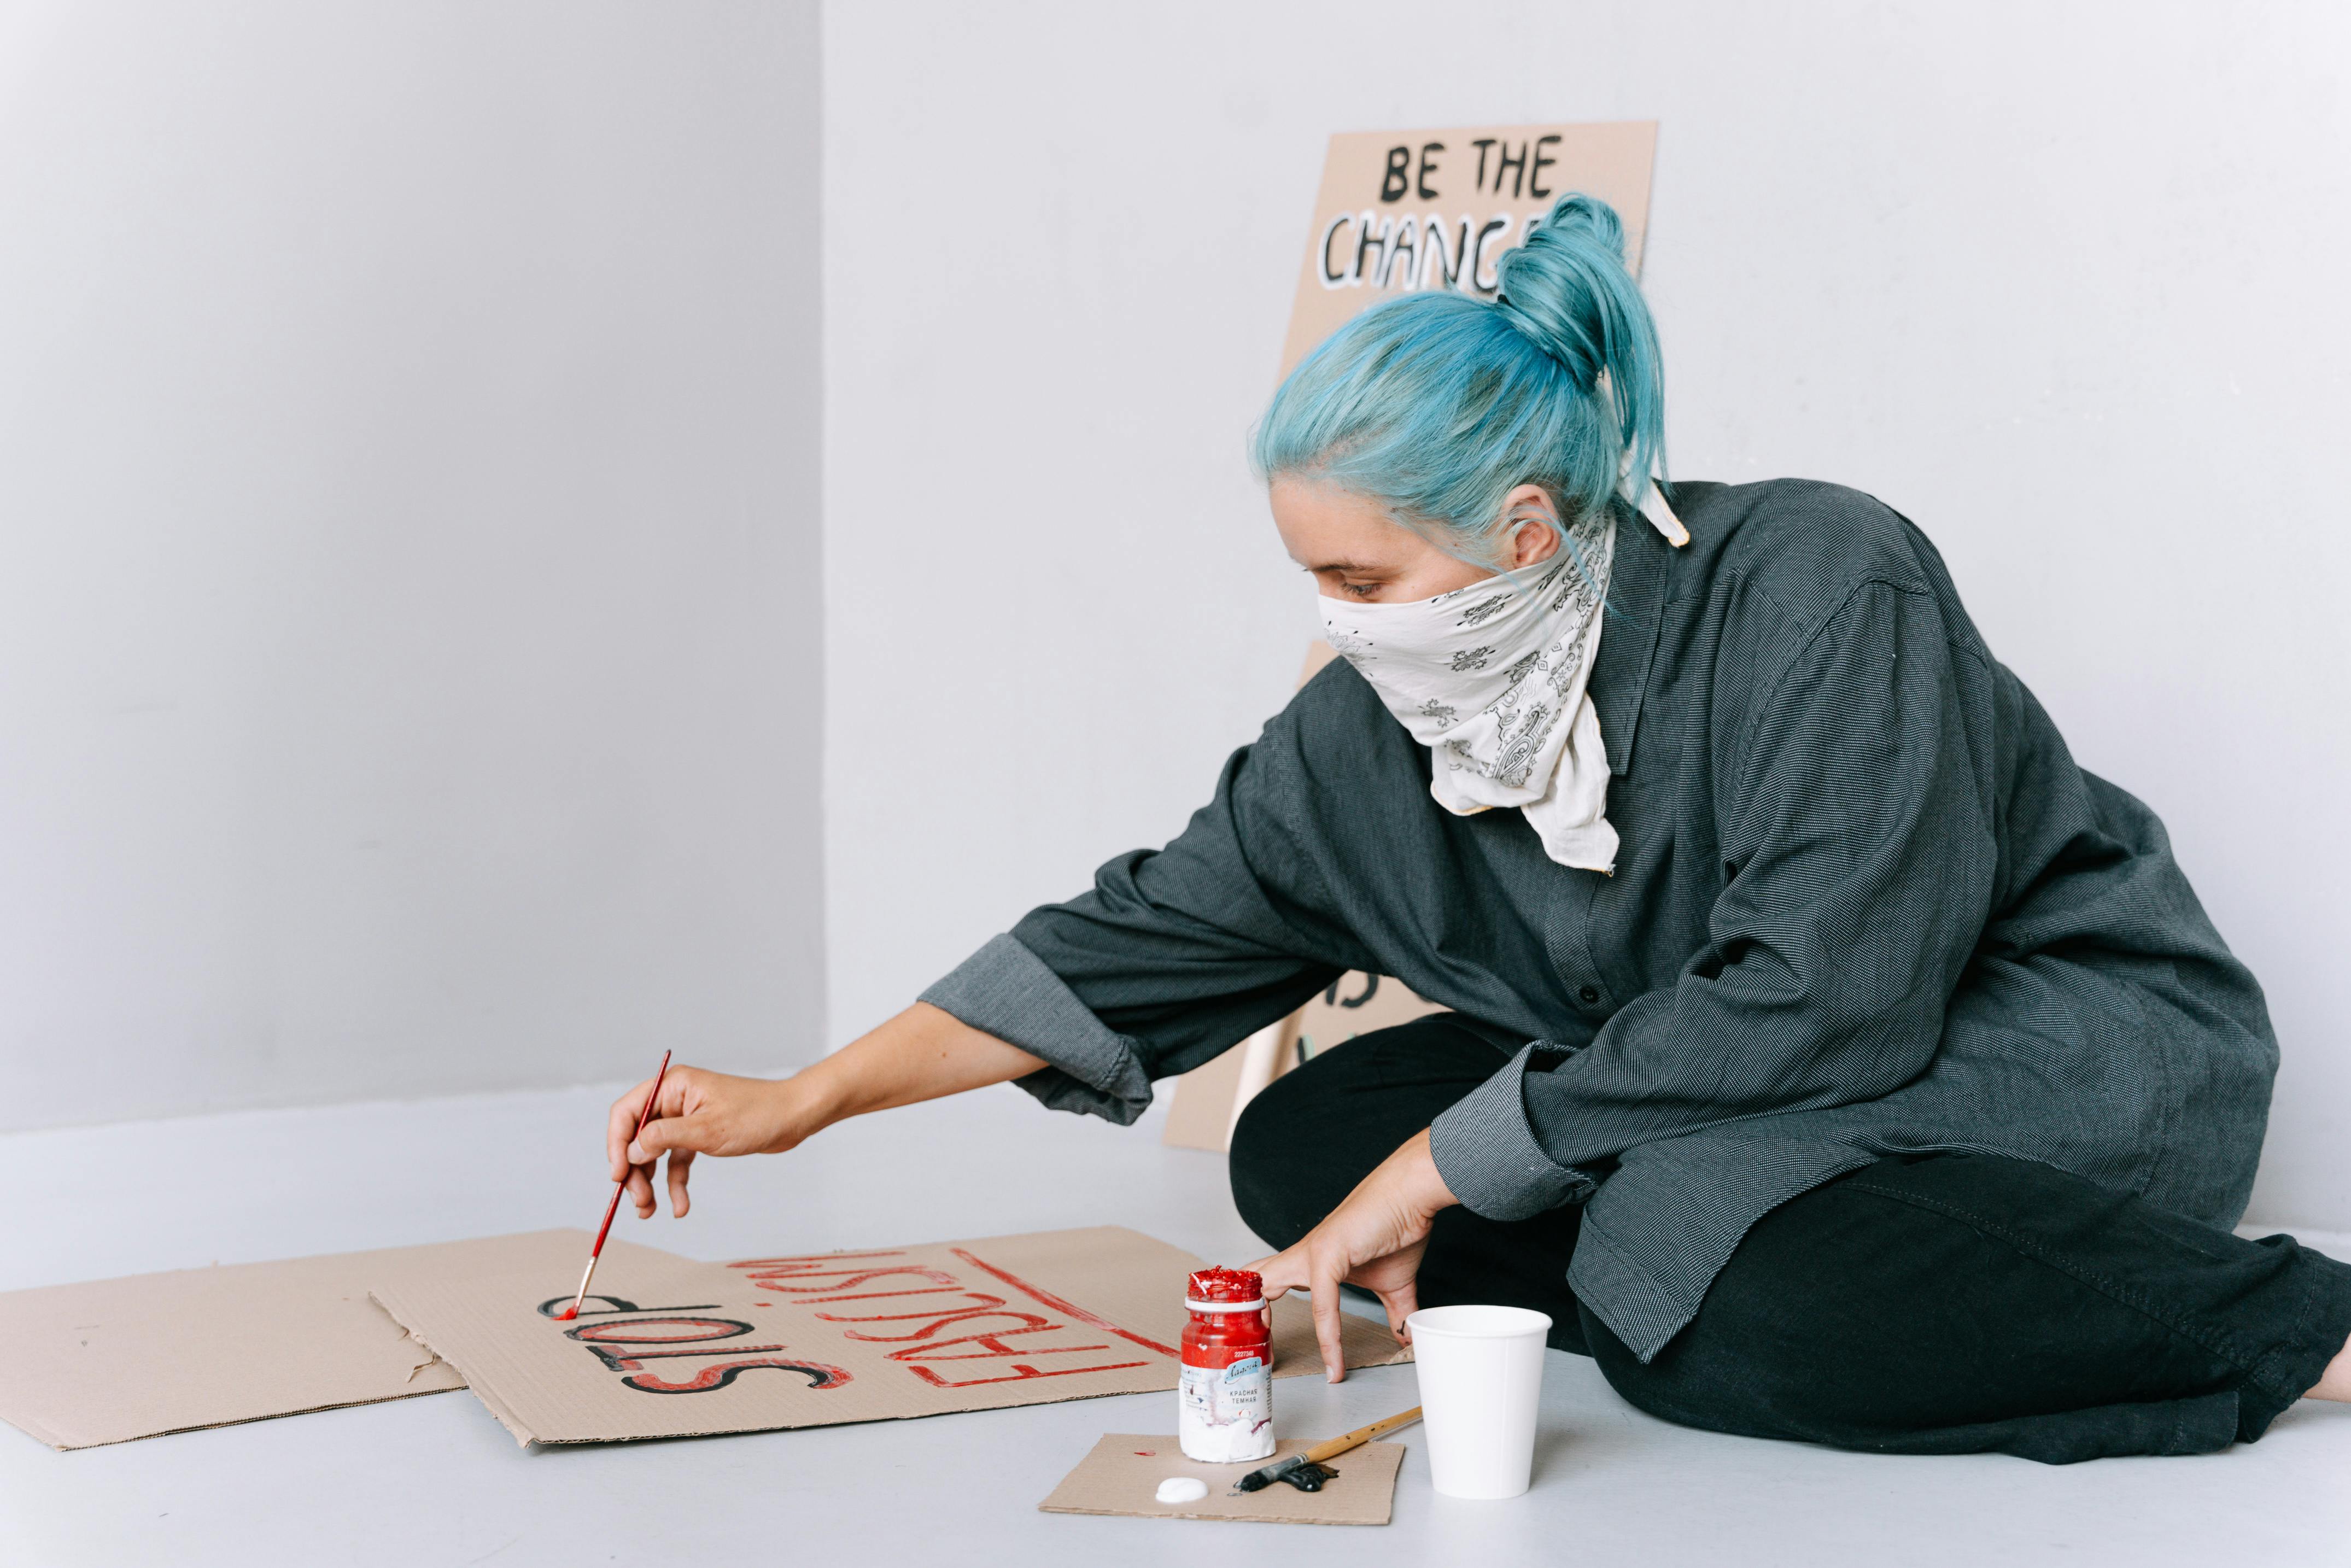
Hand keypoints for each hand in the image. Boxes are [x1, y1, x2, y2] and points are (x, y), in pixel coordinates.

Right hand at [604, 1067, 815, 1219]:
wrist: (794, 1118)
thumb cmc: (757, 1115)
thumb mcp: (707, 1130)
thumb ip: (664, 1138)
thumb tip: (631, 1151)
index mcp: (673, 1086)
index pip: (627, 1113)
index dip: (616, 1144)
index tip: (618, 1175)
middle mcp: (675, 1099)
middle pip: (637, 1137)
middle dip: (634, 1172)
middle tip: (639, 1202)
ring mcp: (686, 1118)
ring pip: (654, 1153)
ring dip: (649, 1182)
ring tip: (649, 1211)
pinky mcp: (699, 1135)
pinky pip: (677, 1161)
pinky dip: (675, 1184)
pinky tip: (680, 1206)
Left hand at [1248, 1128, 1458, 1382]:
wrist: (1411, 1195)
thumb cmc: (1397, 1227)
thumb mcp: (1393, 1284)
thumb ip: (1396, 1313)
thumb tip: (1408, 1337)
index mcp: (1312, 1261)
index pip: (1273, 1280)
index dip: (1262, 1304)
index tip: (1265, 1335)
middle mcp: (1305, 1255)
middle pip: (1257, 1277)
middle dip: (1242, 1305)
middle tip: (1244, 1338)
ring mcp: (1313, 1252)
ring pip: (1268, 1282)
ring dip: (1260, 1310)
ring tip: (1262, 1341)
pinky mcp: (1327, 1254)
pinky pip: (1322, 1303)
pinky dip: (1329, 1335)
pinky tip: (1336, 1361)